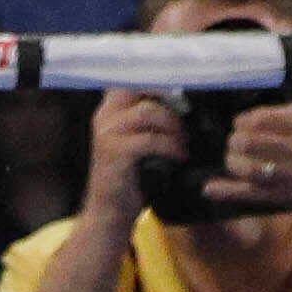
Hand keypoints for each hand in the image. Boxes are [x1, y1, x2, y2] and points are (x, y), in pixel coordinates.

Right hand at [82, 91, 188, 227]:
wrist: (110, 212)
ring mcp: (107, 134)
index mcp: (109, 110)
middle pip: (140, 88)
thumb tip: (184, 102)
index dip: (158, 82)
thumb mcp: (136, 141)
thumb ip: (150, 120)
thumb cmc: (131, 176)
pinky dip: (170, 146)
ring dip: (173, 126)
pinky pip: (150, 140)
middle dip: (170, 101)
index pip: (132, 79)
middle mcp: (104, 116)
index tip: (182, 93)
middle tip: (187, 119)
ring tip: (184, 141)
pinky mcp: (115, 152)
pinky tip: (180, 156)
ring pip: (148, 112)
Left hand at [210, 93, 291, 224]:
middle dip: (235, 138)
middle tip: (235, 138)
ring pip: (245, 166)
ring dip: (232, 159)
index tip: (242, 121)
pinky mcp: (289, 198)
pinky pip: (252, 195)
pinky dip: (228, 191)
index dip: (244, 119)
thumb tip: (288, 80)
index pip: (261, 117)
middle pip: (247, 141)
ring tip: (233, 155)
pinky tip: (209, 188)